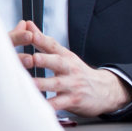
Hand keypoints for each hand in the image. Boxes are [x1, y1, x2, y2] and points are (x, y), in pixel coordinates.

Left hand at [10, 21, 131, 116]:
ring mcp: (72, 85)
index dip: (41, 38)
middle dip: (44, 60)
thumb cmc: (77, 72)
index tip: (28, 33)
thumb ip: (44, 42)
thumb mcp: (64, 55)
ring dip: (42, 84)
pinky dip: (50, 105)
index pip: (52, 45)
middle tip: (32, 58)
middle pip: (57, 62)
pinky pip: (59, 104)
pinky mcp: (73, 100)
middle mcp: (69, 69)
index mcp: (65, 56)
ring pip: (56, 84)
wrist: (104, 90)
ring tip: (30, 83)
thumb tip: (27, 24)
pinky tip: (39, 106)